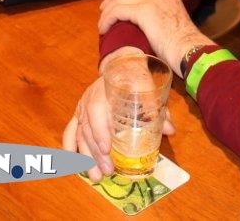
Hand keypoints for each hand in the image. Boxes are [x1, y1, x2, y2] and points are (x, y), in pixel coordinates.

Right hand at [62, 47, 175, 181]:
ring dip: (85, 157)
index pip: (96, 112)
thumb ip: (157, 109)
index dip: (100, 131)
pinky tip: (72, 164)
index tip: (107, 149)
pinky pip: (69, 131)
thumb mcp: (147, 87)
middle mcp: (88, 100)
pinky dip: (70, 147)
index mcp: (104, 92)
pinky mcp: (79, 114)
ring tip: (95, 177)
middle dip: (95, 153)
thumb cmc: (134, 76)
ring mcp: (81, 108)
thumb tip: (170, 130)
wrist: (121, 63)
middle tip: (107, 171)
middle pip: (87, 129)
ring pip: (78, 134)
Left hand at [98, 0, 212, 73]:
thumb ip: (164, 19)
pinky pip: (117, 11)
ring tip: (101, 22)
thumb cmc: (184, 45)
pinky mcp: (143, 12)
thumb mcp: (176, 24)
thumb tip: (153, 27)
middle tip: (103, 6)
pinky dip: (107, 19)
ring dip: (107, 10)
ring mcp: (151, 1)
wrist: (189, 49)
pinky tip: (103, 28)